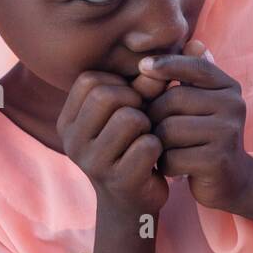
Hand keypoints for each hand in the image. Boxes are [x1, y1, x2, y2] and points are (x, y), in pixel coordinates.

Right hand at [57, 71, 168, 218]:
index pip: (90, 80)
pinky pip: (148, 145)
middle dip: (134, 102)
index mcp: (68, 120)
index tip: (130, 102)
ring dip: (148, 125)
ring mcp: (91, 163)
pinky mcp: (117, 181)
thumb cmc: (134, 146)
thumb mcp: (136, 109)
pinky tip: (154, 159)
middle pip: (106, 95)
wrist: (135, 202)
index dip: (120, 84)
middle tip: (142, 121)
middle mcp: (71, 141)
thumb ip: (151, 81)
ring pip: (129, 118)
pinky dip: (159, 147)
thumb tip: (184, 50)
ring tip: (146, 138)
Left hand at [134, 41, 252, 228]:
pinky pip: (172, 157)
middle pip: (173, 100)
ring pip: (169, 130)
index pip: (195, 67)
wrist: (232, 180)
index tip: (142, 66)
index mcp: (229, 88)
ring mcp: (228, 133)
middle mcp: (233, 106)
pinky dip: (165, 165)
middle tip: (154, 131)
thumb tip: (192, 41)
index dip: (167, 64)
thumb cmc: (206, 136)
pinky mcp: (217, 161)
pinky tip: (173, 167)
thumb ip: (192, 75)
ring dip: (158, 143)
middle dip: (154, 115)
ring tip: (165, 149)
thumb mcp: (203, 103)